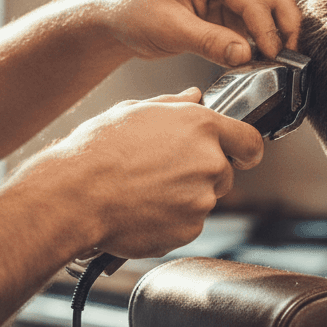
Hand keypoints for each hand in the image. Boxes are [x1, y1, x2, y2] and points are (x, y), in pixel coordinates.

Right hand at [33, 89, 262, 260]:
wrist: (75, 195)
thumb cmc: (98, 149)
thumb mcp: (136, 111)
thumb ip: (175, 105)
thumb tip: (195, 96)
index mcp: (202, 126)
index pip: (250, 141)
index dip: (245, 149)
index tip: (239, 155)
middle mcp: (209, 161)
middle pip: (224, 172)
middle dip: (202, 173)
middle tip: (164, 172)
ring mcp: (201, 199)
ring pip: (203, 199)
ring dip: (184, 197)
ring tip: (145, 190)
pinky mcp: (189, 229)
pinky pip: (188, 225)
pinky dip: (171, 221)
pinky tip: (142, 208)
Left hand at [97, 0, 301, 67]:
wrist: (121, 17)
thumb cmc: (137, 14)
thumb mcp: (171, 30)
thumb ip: (210, 42)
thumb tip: (246, 55)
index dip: (268, 30)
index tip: (273, 58)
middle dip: (284, 29)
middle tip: (285, 62)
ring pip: (273, 8)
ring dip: (277, 35)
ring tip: (275, 64)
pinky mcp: (232, 4)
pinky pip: (258, 21)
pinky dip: (264, 40)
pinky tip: (260, 60)